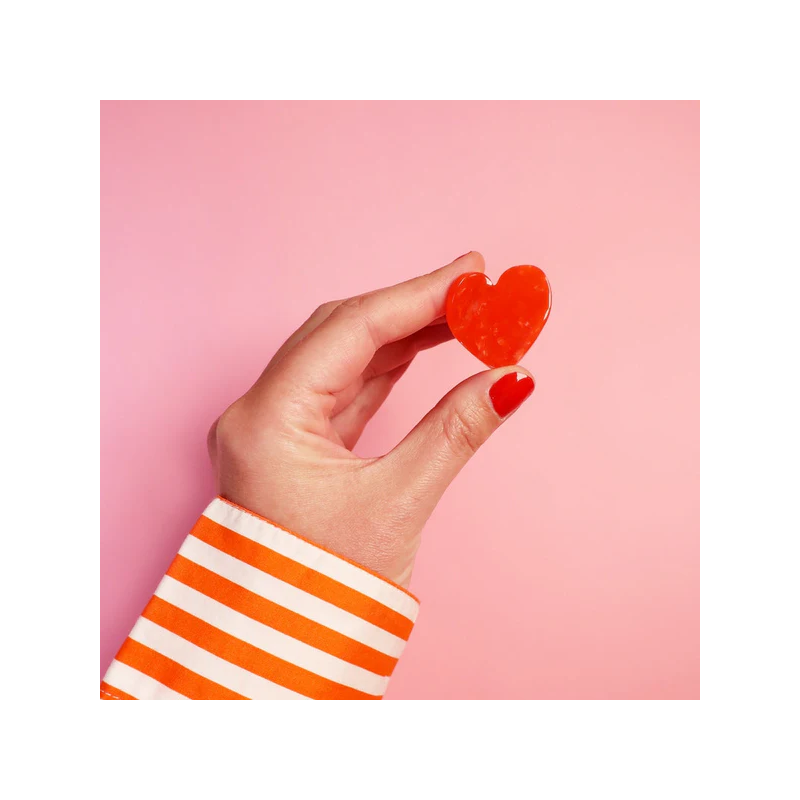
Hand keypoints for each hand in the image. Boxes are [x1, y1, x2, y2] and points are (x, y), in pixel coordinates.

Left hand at [207, 252, 534, 586]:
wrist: (283, 650)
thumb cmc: (324, 591)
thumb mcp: (397, 505)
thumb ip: (455, 432)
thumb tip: (513, 379)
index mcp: (266, 421)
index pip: (349, 331)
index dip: (417, 296)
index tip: (474, 273)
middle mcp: (259, 414)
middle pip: (341, 332)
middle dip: (412, 306)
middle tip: (476, 286)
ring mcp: (275, 427)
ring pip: (344, 357)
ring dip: (404, 333)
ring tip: (464, 312)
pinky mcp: (296, 444)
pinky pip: (345, 389)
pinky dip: (389, 367)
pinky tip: (426, 347)